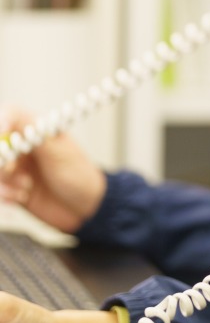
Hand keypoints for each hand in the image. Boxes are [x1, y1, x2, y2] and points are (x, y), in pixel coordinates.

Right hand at [0, 107, 106, 232]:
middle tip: (12, 169)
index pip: (11, 115)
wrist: (87, 207)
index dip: (1, 121)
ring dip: (6, 179)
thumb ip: (34, 139)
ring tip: (27, 186)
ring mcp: (17, 168)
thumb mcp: (58, 153)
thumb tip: (11, 126)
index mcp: (36, 131)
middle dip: (1, 159)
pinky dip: (6, 194)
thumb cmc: (79, 174)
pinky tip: (23, 197)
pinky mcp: (14, 188)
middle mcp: (23, 147)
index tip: (2, 134)